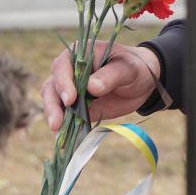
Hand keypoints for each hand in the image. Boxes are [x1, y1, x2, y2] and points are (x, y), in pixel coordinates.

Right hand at [43, 42, 160, 131]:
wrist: (143, 83)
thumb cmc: (134, 68)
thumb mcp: (127, 69)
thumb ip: (110, 75)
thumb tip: (91, 87)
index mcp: (79, 54)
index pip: (62, 67)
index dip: (63, 83)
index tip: (70, 99)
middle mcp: (69, 70)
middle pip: (52, 86)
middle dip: (53, 104)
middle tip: (57, 122)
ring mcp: (70, 89)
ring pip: (53, 102)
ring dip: (54, 117)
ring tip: (59, 132)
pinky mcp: (75, 106)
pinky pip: (65, 116)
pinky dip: (64, 128)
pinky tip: (64, 140)